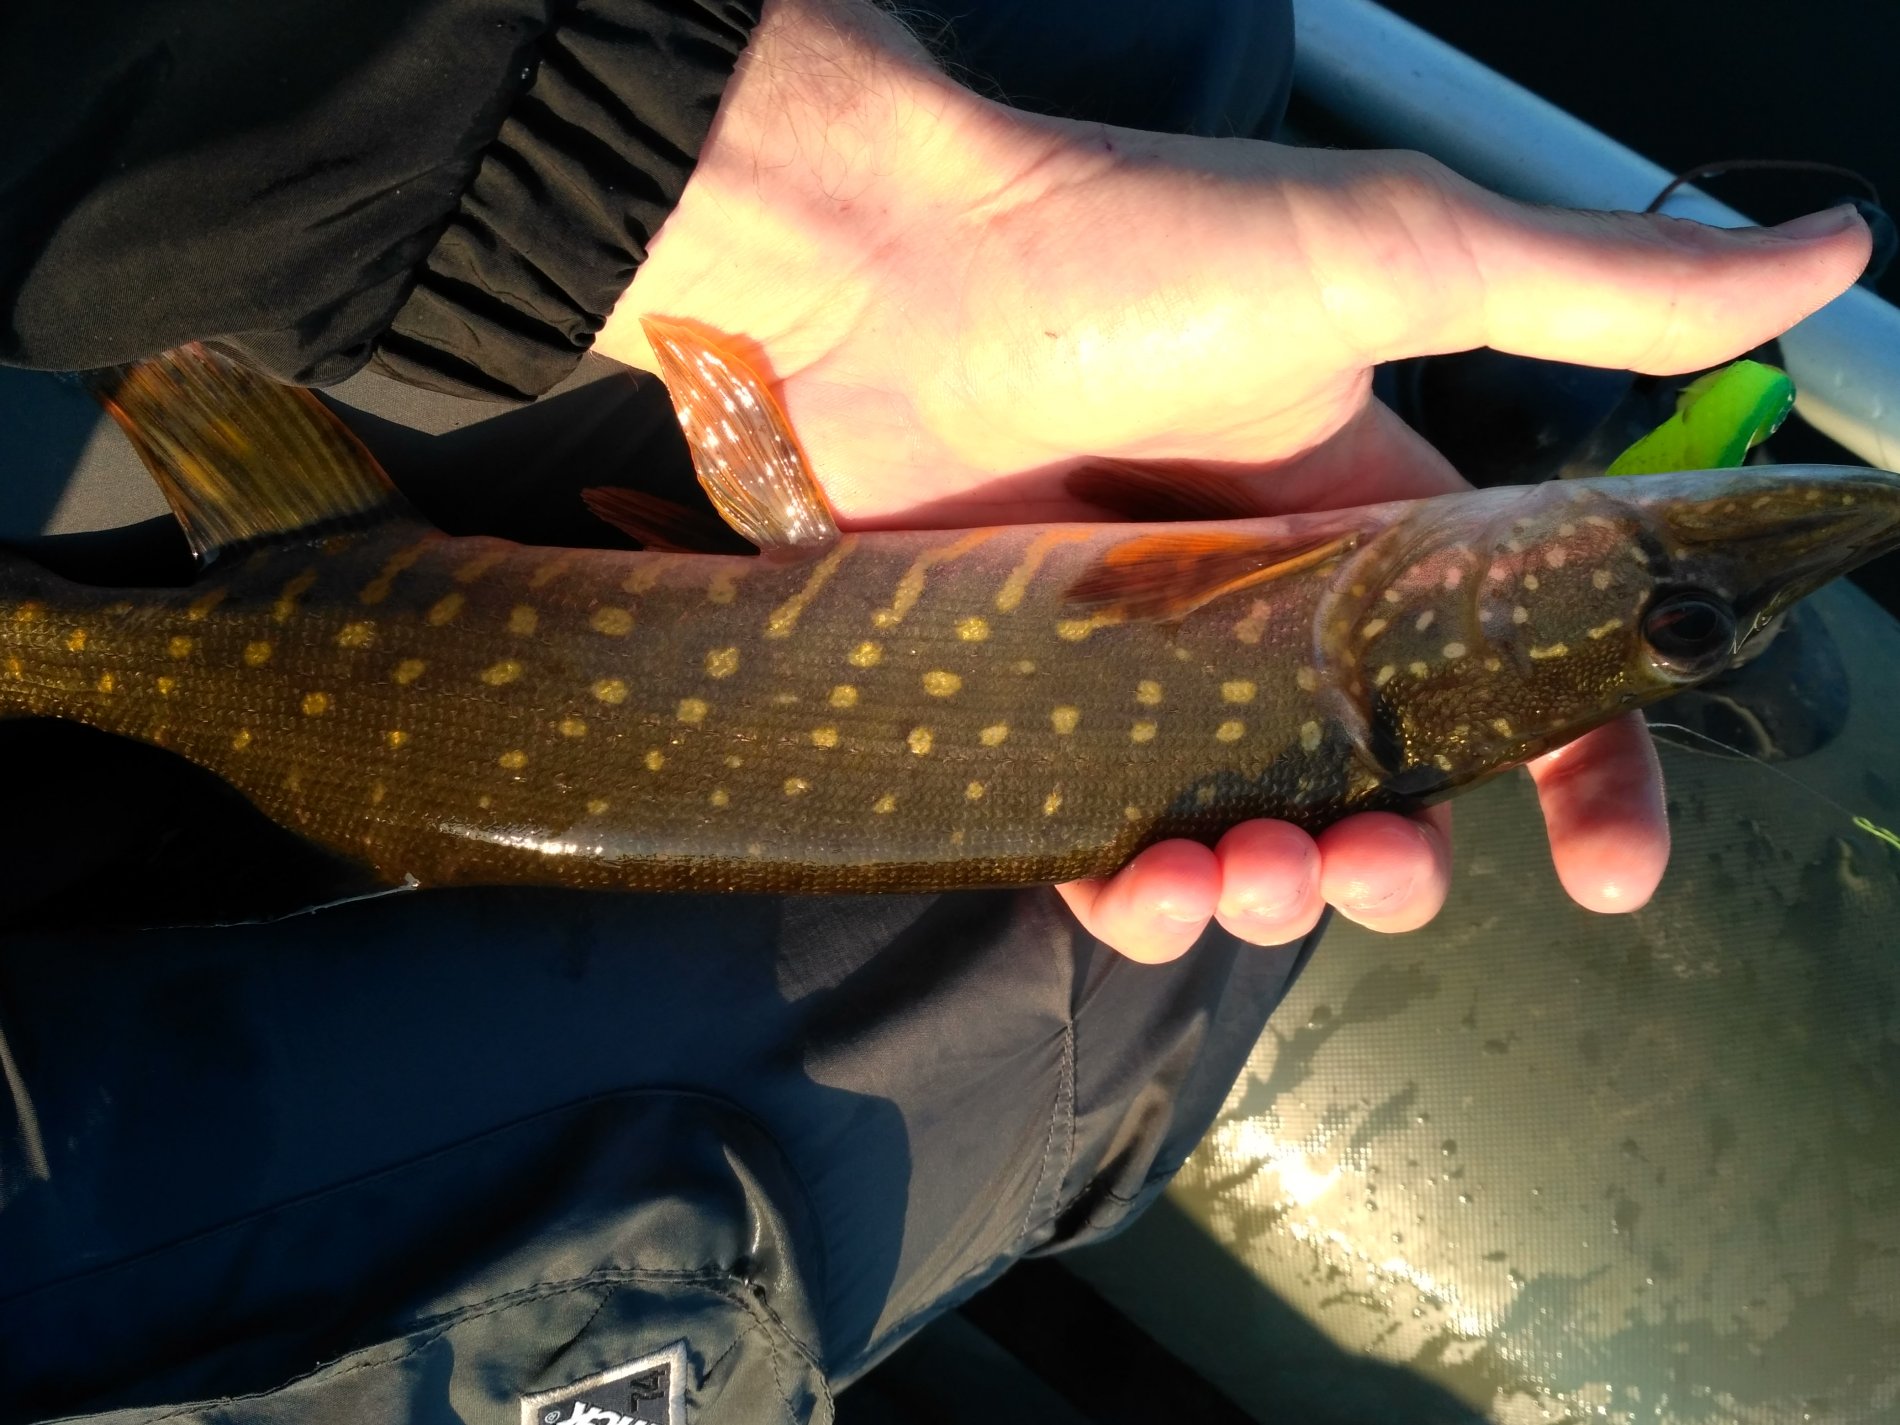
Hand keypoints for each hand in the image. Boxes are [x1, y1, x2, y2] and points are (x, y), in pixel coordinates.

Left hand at [599, 0, 1871, 960]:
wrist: (881, 270)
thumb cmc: (1130, 250)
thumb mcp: (1392, 257)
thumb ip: (1599, 295)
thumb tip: (1834, 262)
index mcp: (1369, 519)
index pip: (1510, 670)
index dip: (1577, 771)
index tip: (1611, 869)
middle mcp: (1260, 604)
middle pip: (1373, 784)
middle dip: (1400, 857)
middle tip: (1384, 870)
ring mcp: (1137, 661)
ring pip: (1238, 830)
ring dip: (1271, 890)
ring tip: (1253, 876)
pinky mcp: (1020, 702)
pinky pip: (1092, 841)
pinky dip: (1129, 890)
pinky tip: (1143, 885)